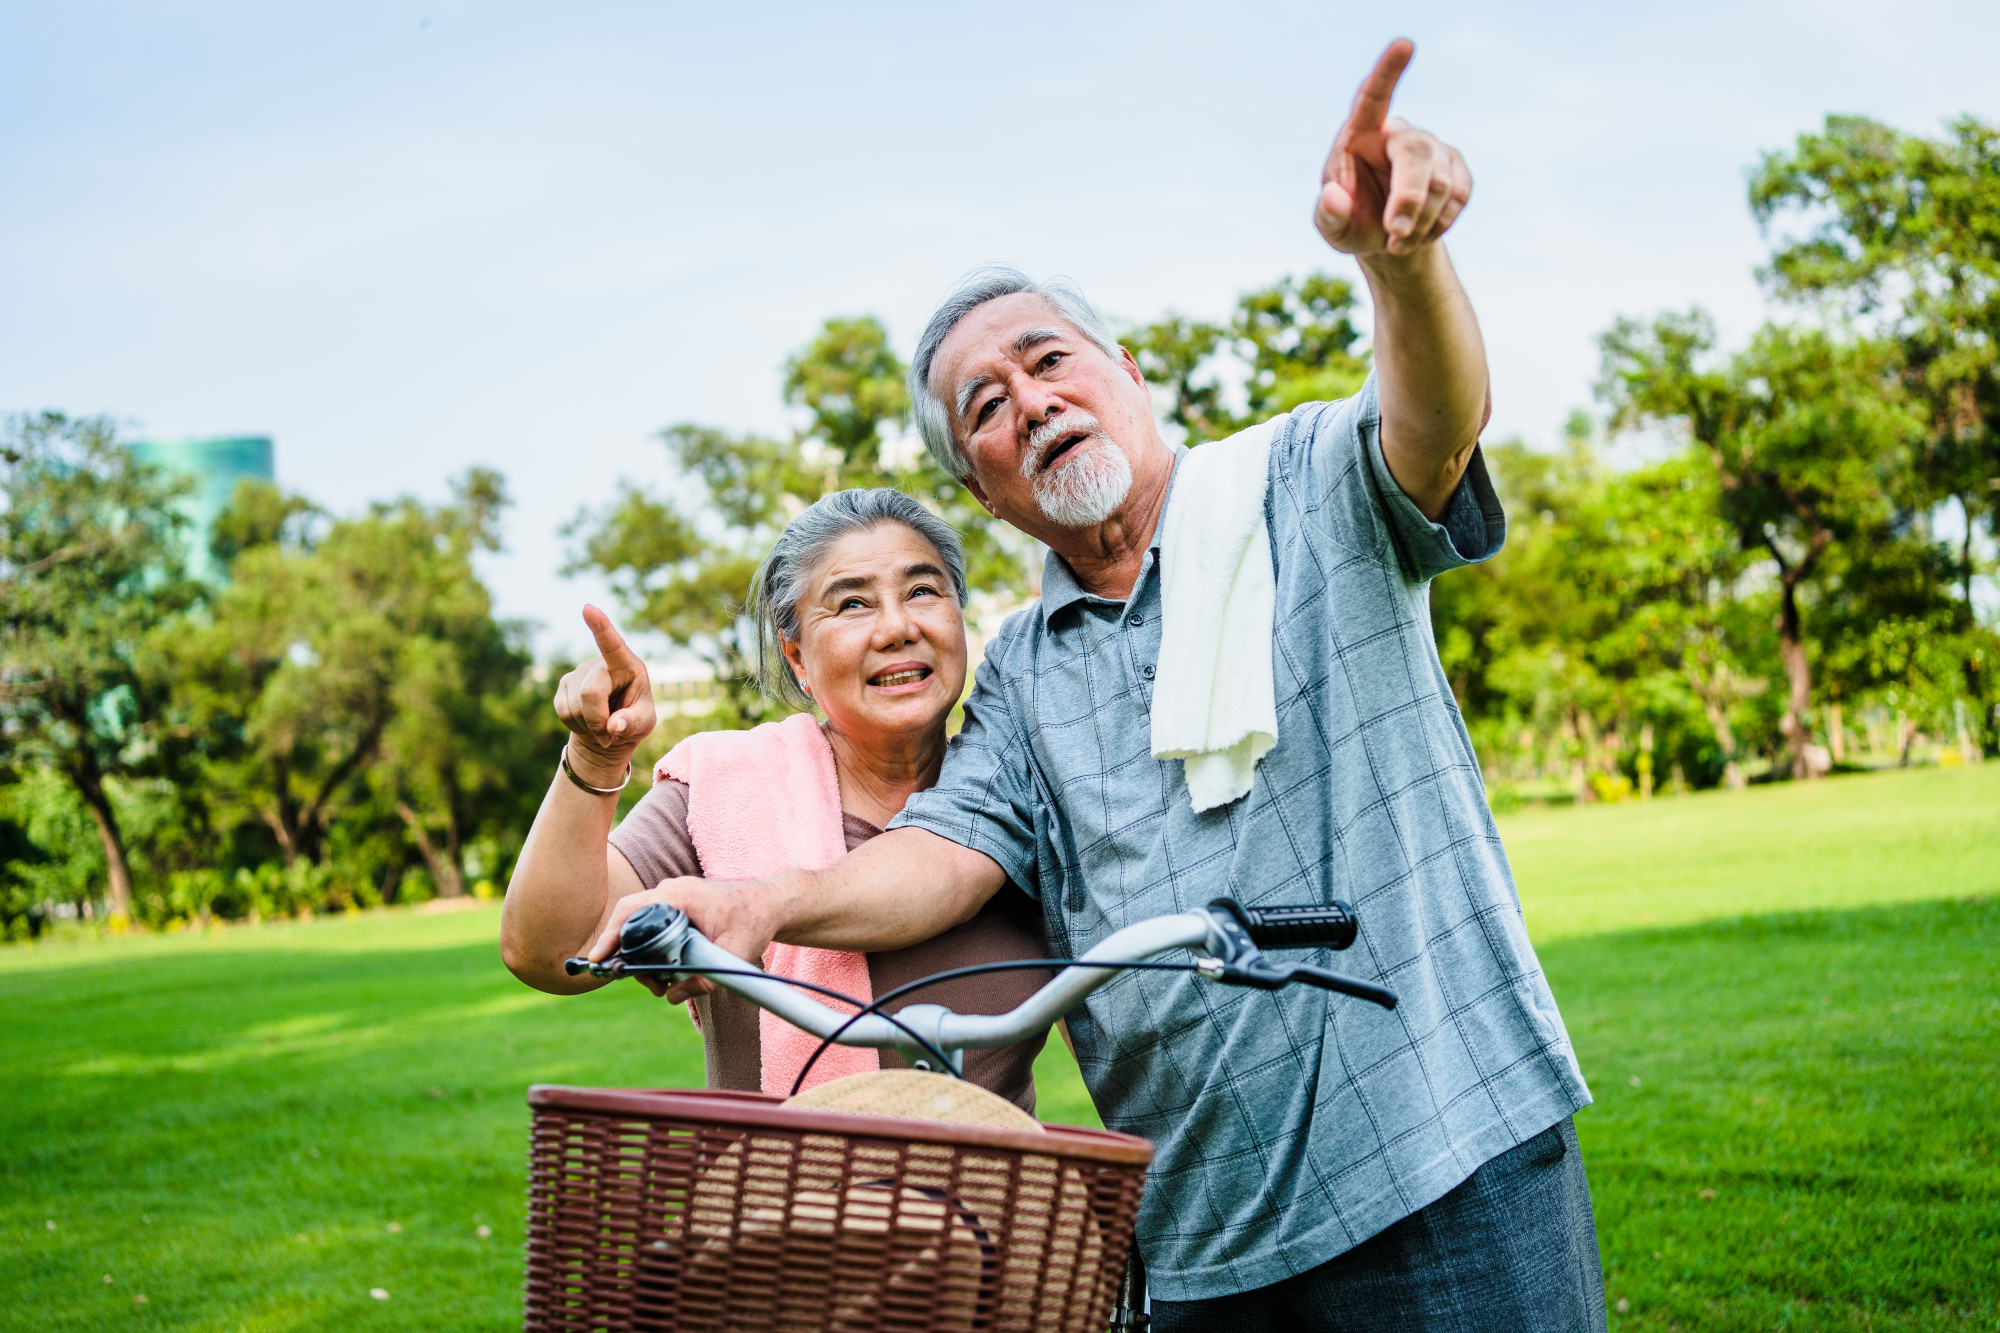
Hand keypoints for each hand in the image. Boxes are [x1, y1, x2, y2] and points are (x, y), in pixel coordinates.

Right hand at [554, 605, 656, 782]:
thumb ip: (632, 723)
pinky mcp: (564, 685)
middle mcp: (600, 663)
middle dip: (597, 720)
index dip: (600, 626)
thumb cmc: (633, 720)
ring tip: (601, 725)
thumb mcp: (643, 723)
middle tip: (609, 735)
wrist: (610, 731)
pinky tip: (586, 721)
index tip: (588, 608)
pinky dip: (576, 725)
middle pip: (590, 693)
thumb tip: (613, 726)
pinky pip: (563, 711)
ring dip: (588, 725)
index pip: (613, 644)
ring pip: (575, 706)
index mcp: (627, 664)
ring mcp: (579, 672)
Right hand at [585, 874, 787, 1003]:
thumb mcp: (734, 955)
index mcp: (680, 895)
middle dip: (626, 954)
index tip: (598, 959)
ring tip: (659, 984)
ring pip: (639, 923)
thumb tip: (673, 996)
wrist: (770, 904)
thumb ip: (706, 978)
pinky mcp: (676, 903)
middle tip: (645, 984)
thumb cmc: (753, 923)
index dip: (610, 936)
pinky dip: (648, 944)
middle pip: (629, 919)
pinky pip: (651, 921)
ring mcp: (672, 894)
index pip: (630, 910)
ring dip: (640, 953)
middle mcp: (671, 890)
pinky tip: (659, 968)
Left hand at [1314, 39, 1471, 259]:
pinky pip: (1460, 194)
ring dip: (1420, 223)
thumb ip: (1328, 214)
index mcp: (1359, 134)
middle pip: (1415, 152)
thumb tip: (1333, 196)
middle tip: (1393, 236)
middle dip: (1408, 200)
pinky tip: (1420, 232)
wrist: (1386, 237)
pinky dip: (1439, 224)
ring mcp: (1432, 146)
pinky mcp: (1456, 166)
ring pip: (1441, 182)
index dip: (1387, 71)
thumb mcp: (1332, 228)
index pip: (1373, 96)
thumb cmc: (1352, 222)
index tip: (1404, 44)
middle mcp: (1398, 132)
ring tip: (1397, 241)